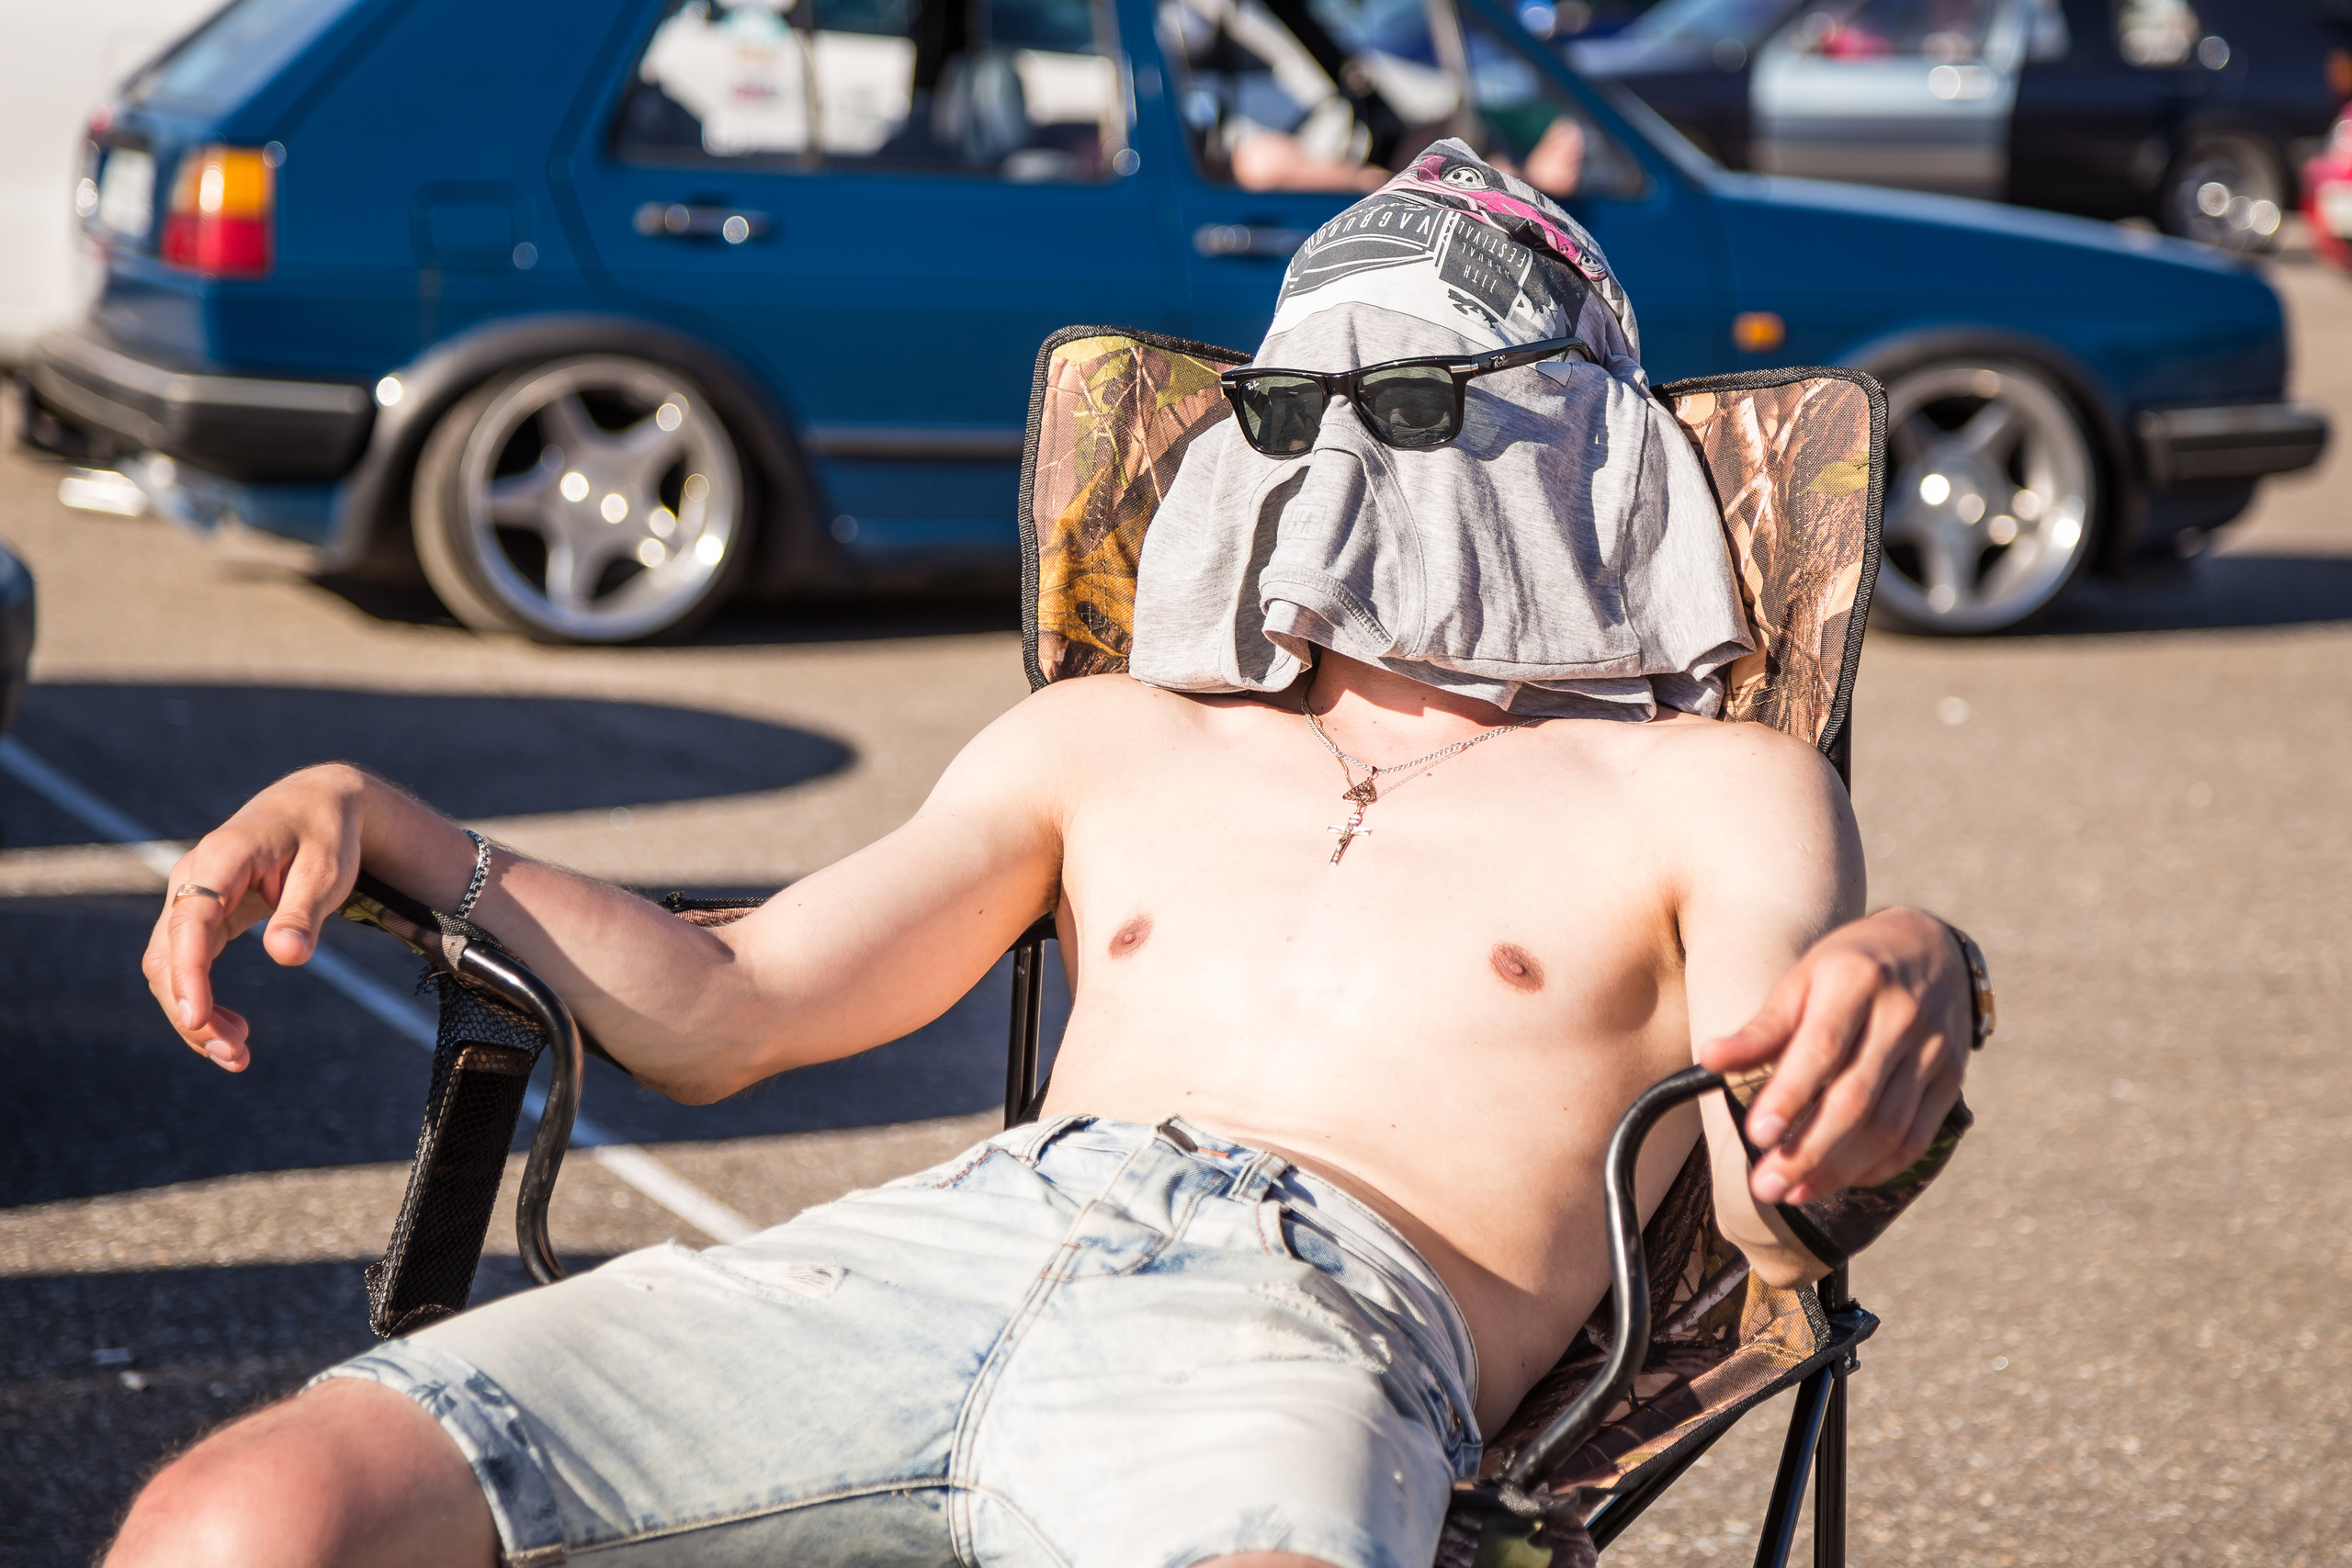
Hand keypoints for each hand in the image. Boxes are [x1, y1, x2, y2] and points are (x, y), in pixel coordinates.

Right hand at [140, 765, 372, 1072]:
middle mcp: (192, 878)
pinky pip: (186, 964)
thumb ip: (305, 912)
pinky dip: (200, 1000)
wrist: (316, 805)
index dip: (189, 973)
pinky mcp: (200, 916)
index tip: (198, 1018)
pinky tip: (228, 1031)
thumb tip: (286, 956)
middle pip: (168, 954)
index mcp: (222, 858)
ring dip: (193, 1015)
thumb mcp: (328, 869)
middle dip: (192, 1011)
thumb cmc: (326, 835)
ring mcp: (190, 898)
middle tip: (236, 1056)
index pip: (191, 920)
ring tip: (236, 1057)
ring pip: (170, 966)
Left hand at [1697, 907, 1969, 1205]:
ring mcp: (1934, 1050)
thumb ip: (1761, 1027)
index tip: (1756, 1135)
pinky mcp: (1952, 1078)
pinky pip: (1916, 1137)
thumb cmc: (1848, 967)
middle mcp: (1902, 1016)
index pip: (1821, 1048)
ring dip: (1838, 1169)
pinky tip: (1841, 1180)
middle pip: (1855, 1098)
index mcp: (1856, 981)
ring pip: (1888, 1127)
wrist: (1929, 948)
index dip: (1789, 1095)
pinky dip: (1878, 1167)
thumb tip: (1709, 1060)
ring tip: (1793, 1192)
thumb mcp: (1801, 979)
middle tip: (1765, 1187)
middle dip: (1807, 1150)